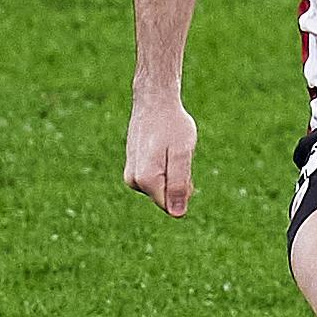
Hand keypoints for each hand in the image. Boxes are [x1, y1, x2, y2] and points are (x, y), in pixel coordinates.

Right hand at [124, 96, 198, 215]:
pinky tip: (164, 149)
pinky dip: (165, 166)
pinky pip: (155, 178)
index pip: (171, 205)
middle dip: (179, 182)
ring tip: (170, 149)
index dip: (185, 189)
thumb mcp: (182, 154)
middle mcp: (133, 181)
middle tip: (179, 155)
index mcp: (145, 180)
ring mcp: (131, 174)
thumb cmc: (172, 125)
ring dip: (172, 172)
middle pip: (166, 197)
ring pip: (161, 187)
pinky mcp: (133, 168)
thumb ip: (179, 184)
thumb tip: (177, 214)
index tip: (183, 164)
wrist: (154, 101)